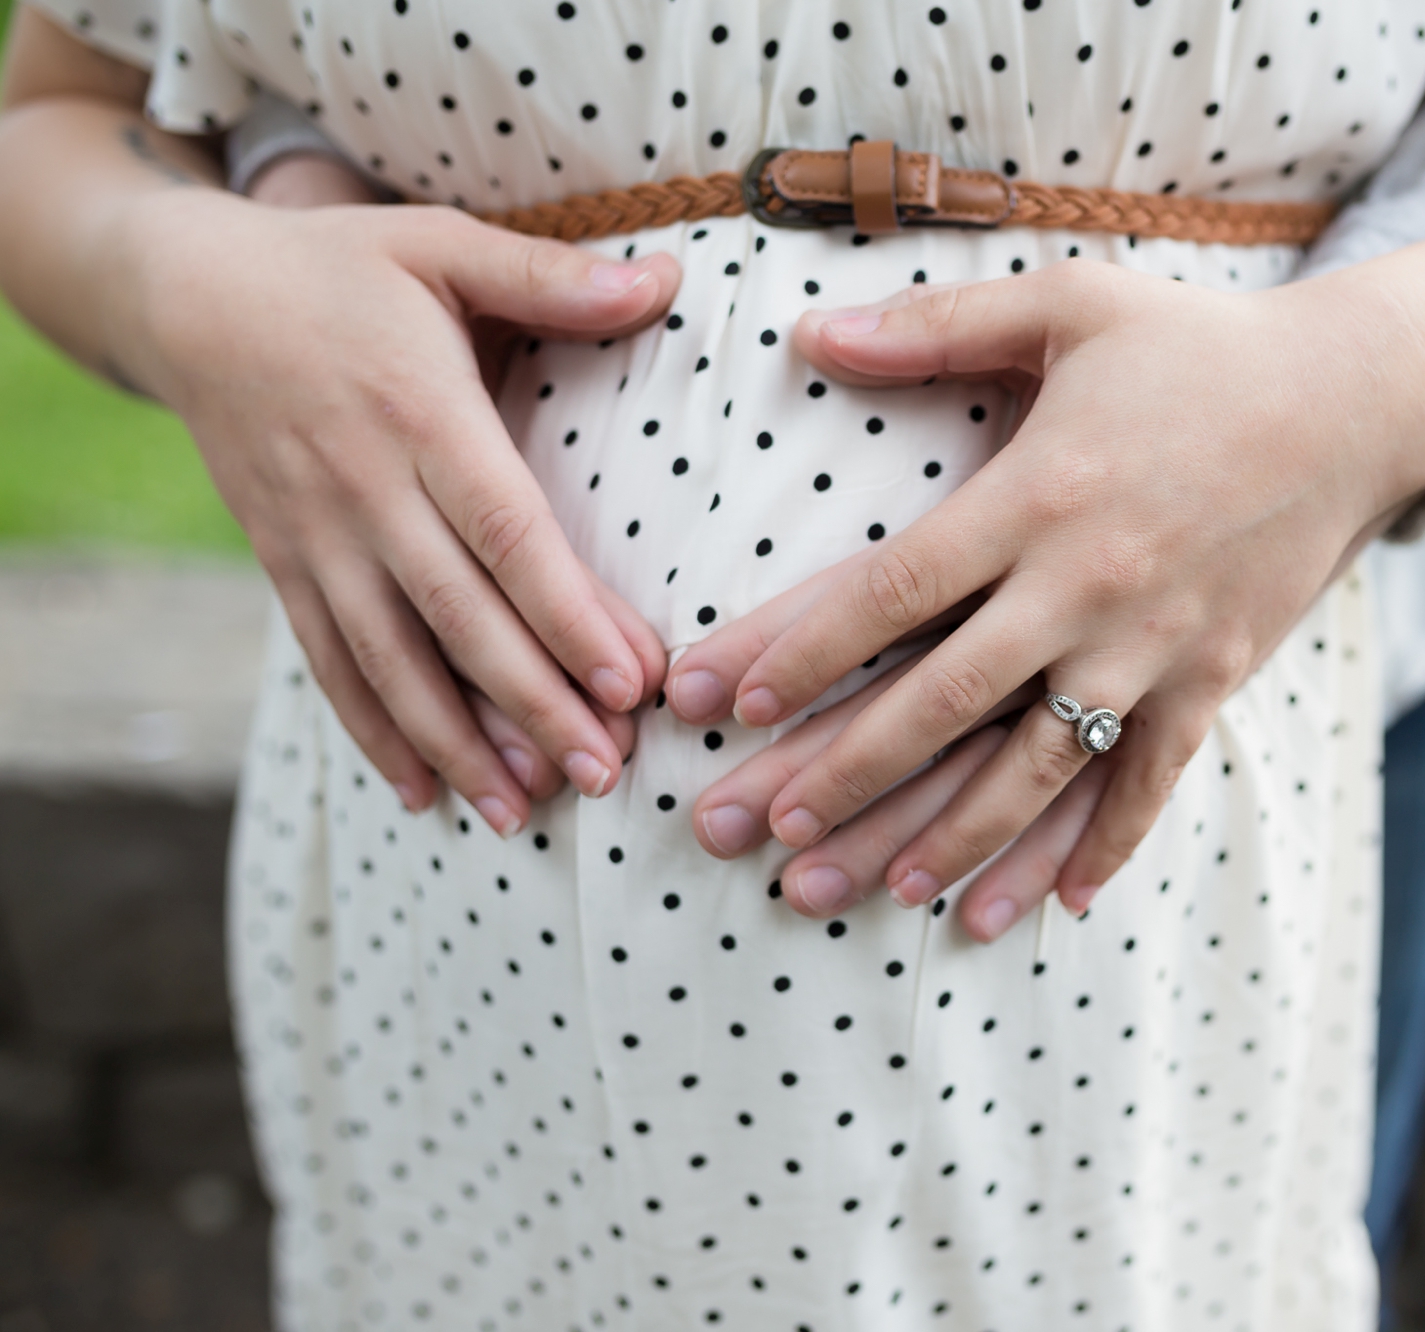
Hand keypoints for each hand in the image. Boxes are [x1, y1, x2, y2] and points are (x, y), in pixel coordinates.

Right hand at [111, 188, 678, 832]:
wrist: (187, 295)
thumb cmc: (339, 268)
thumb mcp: (440, 244)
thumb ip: (550, 277)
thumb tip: (670, 282)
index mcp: (421, 415)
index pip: (508, 535)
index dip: (569, 614)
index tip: (633, 683)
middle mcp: (364, 489)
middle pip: (457, 617)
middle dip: (532, 704)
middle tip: (604, 772)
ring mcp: (316, 537)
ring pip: (390, 659)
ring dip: (457, 743)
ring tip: (524, 812)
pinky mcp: (282, 564)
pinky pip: (328, 662)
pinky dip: (373, 733)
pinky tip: (422, 795)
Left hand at [668, 262, 1424, 936]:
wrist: (1356, 399)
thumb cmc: (1200, 345)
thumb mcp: (1068, 304)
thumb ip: (936, 325)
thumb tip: (811, 334)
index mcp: (1036, 495)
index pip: (894, 591)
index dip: (803, 651)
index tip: (727, 703)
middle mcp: (1087, 585)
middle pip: (942, 701)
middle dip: (840, 774)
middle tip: (752, 833)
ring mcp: (1155, 645)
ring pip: (1035, 765)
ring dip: (950, 835)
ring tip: (873, 889)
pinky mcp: (1212, 679)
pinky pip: (1150, 780)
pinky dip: (1102, 846)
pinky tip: (1047, 906)